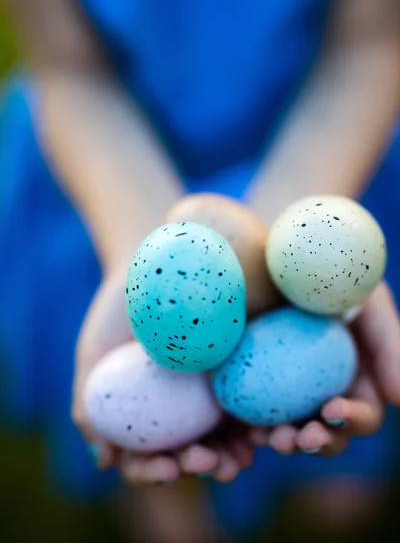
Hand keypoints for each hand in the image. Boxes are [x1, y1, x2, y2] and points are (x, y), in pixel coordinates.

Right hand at [72, 268, 253, 484]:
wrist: (148, 266)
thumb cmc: (114, 313)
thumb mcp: (94, 355)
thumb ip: (89, 407)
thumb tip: (105, 462)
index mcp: (144, 418)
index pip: (147, 459)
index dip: (154, 471)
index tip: (167, 469)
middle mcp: (179, 414)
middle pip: (191, 452)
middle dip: (202, 465)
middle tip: (210, 462)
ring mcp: (210, 394)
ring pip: (225, 435)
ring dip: (234, 452)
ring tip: (240, 457)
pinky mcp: (238, 370)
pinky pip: (250, 400)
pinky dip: (258, 419)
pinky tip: (265, 425)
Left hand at [249, 281, 399, 455]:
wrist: (281, 257)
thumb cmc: (332, 274)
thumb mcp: (367, 300)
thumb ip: (389, 345)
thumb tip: (399, 400)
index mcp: (358, 376)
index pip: (363, 412)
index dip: (353, 419)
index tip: (332, 409)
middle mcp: (326, 389)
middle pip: (329, 432)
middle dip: (318, 441)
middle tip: (299, 438)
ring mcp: (291, 389)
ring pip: (292, 430)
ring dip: (285, 441)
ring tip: (269, 438)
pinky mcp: (256, 383)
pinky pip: (256, 413)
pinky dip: (253, 426)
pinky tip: (245, 427)